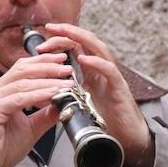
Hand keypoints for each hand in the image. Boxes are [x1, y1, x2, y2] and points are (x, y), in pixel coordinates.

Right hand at [0, 53, 70, 166]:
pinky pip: (19, 99)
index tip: (62, 60)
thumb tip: (62, 106)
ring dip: (47, 81)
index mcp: (1, 91)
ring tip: (65, 83)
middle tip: (67, 69)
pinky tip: (52, 94)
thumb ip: (44, 117)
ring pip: (23, 83)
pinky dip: (38, 95)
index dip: (43, 62)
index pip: (22, 68)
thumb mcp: (29, 129)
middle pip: (23, 70)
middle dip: (48, 67)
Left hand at [41, 23, 154, 166]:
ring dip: (81, 39)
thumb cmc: (104, 121)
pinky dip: (96, 62)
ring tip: (65, 33)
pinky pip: (109, 70)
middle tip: (50, 28)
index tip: (41, 41)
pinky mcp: (119, 89)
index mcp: (92, 71)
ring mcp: (112, 77)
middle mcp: (103, 69)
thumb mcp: (80, 100)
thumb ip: (68, 89)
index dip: (60, 40)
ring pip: (99, 48)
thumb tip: (46, 86)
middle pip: (87, 41)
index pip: (76, 47)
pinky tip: (83, 59)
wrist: (127, 139)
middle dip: (68, 31)